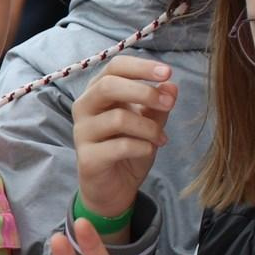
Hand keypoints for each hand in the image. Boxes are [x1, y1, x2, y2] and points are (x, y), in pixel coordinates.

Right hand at [70, 59, 177, 226]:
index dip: (141, 67)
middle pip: (109, 86)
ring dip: (148, 127)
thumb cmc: (128, 149)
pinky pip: (120, 146)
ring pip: (118, 118)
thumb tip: (171, 85)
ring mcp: (82, 133)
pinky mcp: (87, 158)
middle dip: (144, 92)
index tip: (167, 72)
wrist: (113, 188)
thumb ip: (157, 105)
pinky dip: (142, 147)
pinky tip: (148, 151)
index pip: (115, 67)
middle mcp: (84, 107)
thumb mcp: (149, 123)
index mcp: (98, 92)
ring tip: (161, 138)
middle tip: (169, 104)